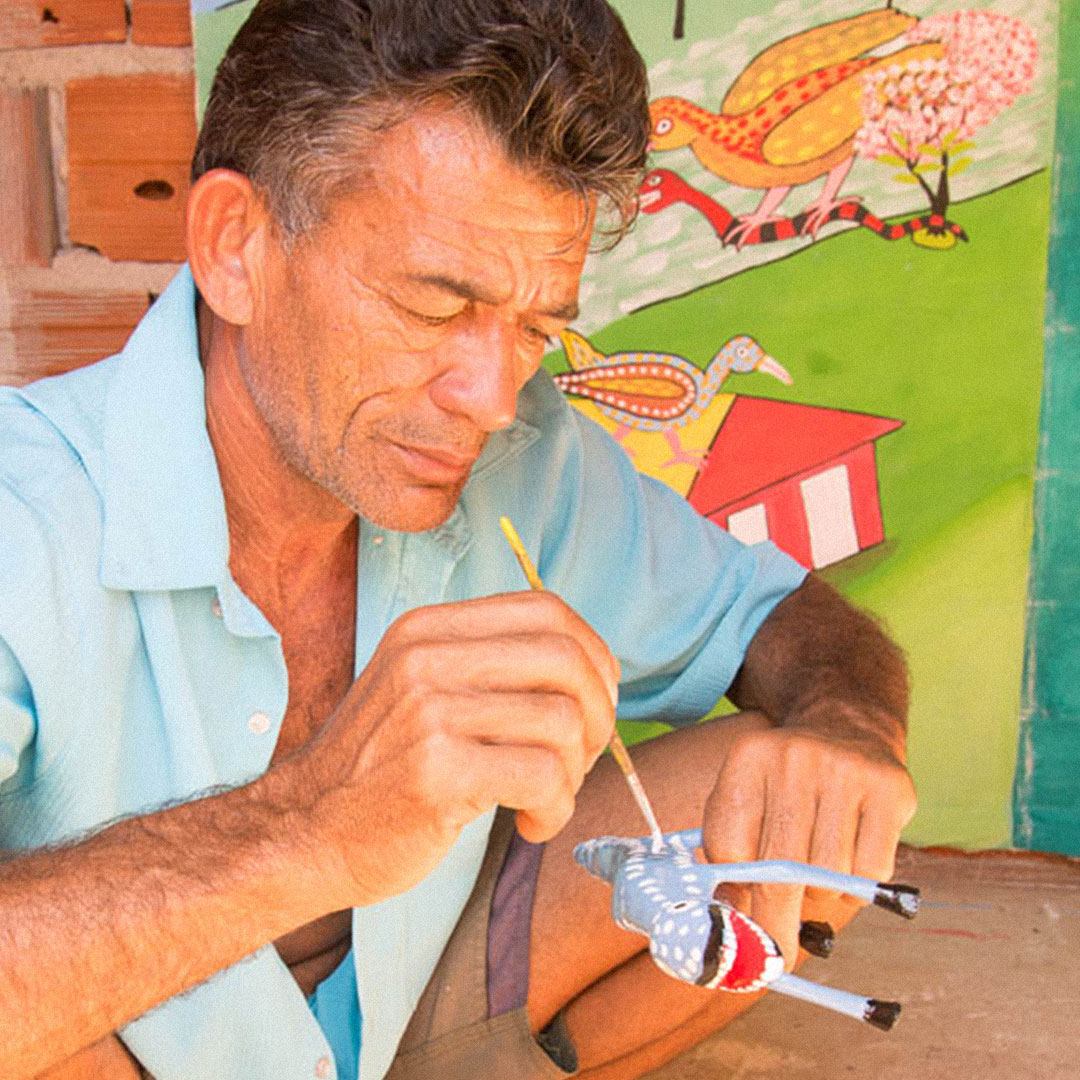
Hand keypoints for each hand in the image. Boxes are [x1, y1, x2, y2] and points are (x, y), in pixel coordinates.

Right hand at [287, 590, 618, 908]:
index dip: (592, 654)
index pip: (545, 609)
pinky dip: (556, 808)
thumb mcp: (418, 689)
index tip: (595, 700)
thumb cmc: (378, 770)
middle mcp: (427, 658)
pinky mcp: (437, 771)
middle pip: (565, 658)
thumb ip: (486, 666)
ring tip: (546, 797)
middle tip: (581, 758)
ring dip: (574, 771)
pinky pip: (543, 776)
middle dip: (598, 714)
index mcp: (428, 629)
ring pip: (561, 721)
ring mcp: (429, 712)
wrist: (302, 833)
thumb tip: (591, 670)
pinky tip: (530, 823)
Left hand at [700, 704, 916, 967]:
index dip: (734, 893)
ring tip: (817, 880)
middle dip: (774, 923)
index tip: (738, 930)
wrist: (846, 726)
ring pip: (828, 877)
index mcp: (749, 757)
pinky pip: (871, 871)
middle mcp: (794, 758)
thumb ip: (727, 851)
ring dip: (821, 899)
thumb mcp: (746, 798)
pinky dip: (858, 888)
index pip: (730, 846)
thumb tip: (727, 916)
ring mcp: (845, 770)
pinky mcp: (890, 789)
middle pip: (779, 868)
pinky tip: (849, 862)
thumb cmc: (785, 782)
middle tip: (775, 957)